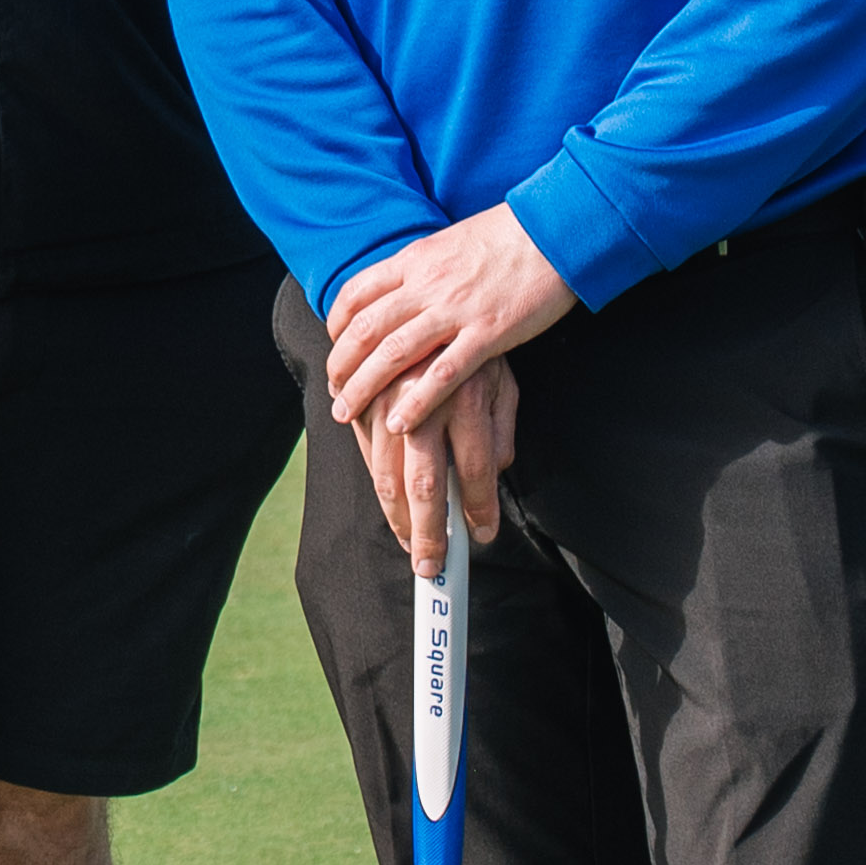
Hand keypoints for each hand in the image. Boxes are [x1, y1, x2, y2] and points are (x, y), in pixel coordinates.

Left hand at [324, 203, 574, 455]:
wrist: (553, 229)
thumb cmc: (507, 235)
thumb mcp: (450, 241)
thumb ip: (423, 267)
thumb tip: (401, 286)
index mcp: (415, 259)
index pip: (357, 294)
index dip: (337, 326)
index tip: (334, 349)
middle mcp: (426, 284)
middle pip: (366, 329)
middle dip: (341, 365)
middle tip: (332, 393)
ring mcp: (455, 310)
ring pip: (393, 353)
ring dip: (363, 388)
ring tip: (346, 413)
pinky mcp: (488, 333)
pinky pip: (443, 374)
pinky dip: (416, 402)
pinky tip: (398, 424)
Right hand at [366, 349, 519, 572]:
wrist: (428, 296)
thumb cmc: (473, 345)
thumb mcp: (502, 381)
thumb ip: (500, 429)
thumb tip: (495, 474)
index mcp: (466, 395)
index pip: (476, 470)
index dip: (480, 510)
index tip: (483, 536)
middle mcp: (423, 401)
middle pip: (425, 484)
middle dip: (429, 535)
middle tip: (431, 568)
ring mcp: (386, 400)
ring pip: (387, 475)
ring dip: (398, 519)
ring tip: (410, 546)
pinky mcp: (364, 398)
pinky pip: (366, 452)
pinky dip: (377, 484)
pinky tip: (390, 506)